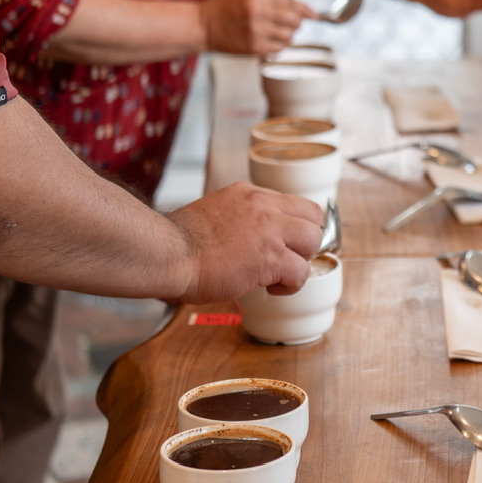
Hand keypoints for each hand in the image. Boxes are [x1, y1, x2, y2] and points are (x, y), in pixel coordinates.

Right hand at [167, 183, 324, 298]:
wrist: (168, 253)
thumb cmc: (180, 241)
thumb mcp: (215, 211)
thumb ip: (239, 217)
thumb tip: (249, 237)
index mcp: (250, 194)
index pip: (295, 203)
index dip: (296, 226)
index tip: (287, 242)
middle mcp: (264, 207)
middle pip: (313, 218)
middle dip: (304, 242)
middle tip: (286, 259)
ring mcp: (270, 231)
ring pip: (313, 241)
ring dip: (300, 262)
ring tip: (278, 275)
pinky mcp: (270, 258)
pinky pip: (301, 272)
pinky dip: (291, 285)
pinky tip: (271, 288)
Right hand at [199, 0, 314, 54]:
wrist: (204, 25)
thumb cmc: (226, 7)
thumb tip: (300, 6)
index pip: (291, 2)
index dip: (305, 9)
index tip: (313, 15)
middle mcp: (258, 12)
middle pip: (294, 20)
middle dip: (296, 22)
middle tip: (290, 23)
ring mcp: (256, 31)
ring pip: (289, 36)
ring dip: (287, 35)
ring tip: (274, 31)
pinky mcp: (254, 47)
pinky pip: (279, 49)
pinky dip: (278, 45)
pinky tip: (269, 40)